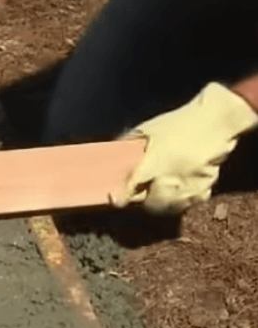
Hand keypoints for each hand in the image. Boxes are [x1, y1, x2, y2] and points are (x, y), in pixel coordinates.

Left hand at [111, 83, 257, 214]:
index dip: (122, 197)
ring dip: (161, 203)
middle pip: (150, 203)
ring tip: (156, 194)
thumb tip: (113, 151)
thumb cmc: (179, 123)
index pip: (132, 187)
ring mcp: (189, 186)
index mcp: (153, 163)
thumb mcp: (149, 129)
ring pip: (170, 207)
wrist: (215, 121)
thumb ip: (129, 141)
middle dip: (142, 200)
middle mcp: (170, 179)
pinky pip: (190, 203)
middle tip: (139, 193)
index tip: (116, 200)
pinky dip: (182, 201)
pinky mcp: (206, 187)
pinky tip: (178, 192)